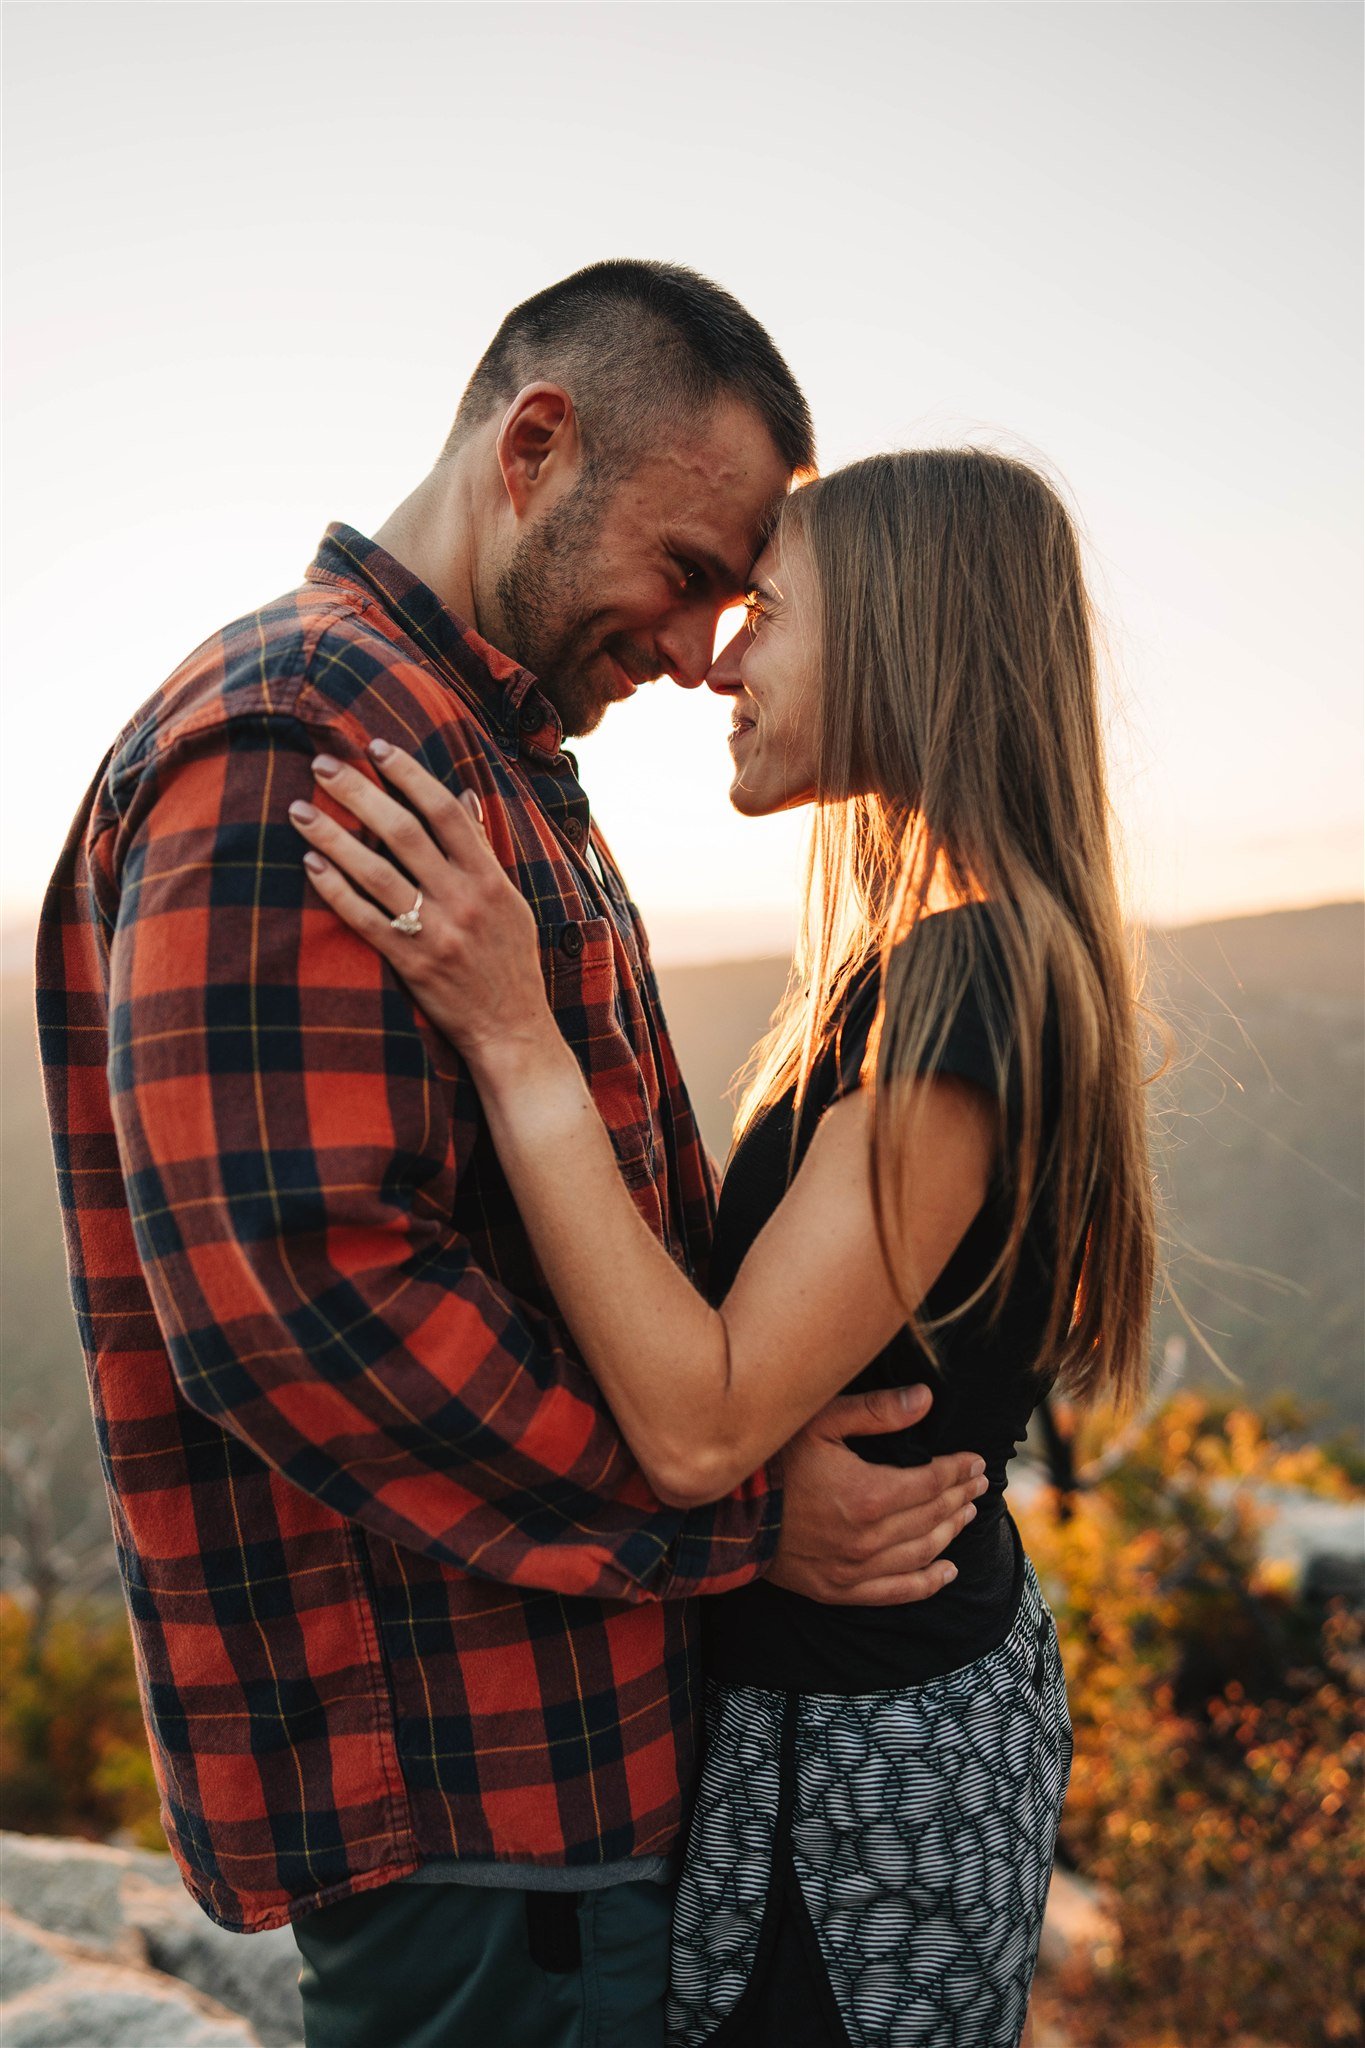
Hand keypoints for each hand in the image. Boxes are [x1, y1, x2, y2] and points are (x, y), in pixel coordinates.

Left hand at [289, 742, 554, 1076]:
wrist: (512, 1029)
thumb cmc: (509, 962)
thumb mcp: (509, 900)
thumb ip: (482, 848)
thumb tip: (464, 794)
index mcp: (489, 878)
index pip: (444, 811)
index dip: (408, 774)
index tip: (376, 747)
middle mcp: (463, 899)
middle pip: (402, 832)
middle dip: (358, 792)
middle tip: (323, 764)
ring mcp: (436, 932)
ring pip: (375, 872)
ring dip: (333, 837)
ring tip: (299, 810)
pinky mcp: (412, 964)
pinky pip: (365, 920)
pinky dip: (336, 891)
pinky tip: (311, 865)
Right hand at [770, 1384, 987, 1604]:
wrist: (725, 1514)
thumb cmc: (772, 1460)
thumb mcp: (820, 1421)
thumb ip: (876, 1411)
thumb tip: (926, 1399)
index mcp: (867, 1494)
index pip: (931, 1482)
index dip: (958, 1470)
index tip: (976, 1461)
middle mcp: (867, 1538)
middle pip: (931, 1516)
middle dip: (960, 1497)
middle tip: (979, 1484)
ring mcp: (854, 1569)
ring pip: (921, 1553)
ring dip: (950, 1532)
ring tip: (967, 1514)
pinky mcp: (838, 1590)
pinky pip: (896, 1592)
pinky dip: (927, 1583)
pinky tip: (948, 1572)